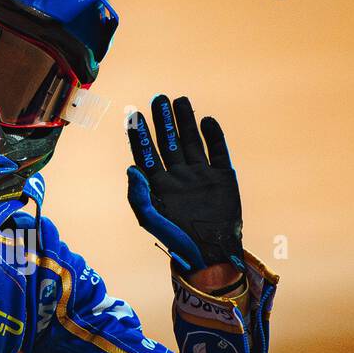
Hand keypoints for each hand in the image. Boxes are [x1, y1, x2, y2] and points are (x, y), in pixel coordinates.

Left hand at [126, 94, 243, 273]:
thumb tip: (130, 169)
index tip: (133, 116)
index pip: (146, 154)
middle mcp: (179, 176)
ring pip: (191, 141)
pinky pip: (218, 150)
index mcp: (159, 185)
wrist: (212, 253)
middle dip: (163, 121)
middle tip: (159, 99)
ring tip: (180, 100)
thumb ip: (139, 197)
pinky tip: (207, 121)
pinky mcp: (222, 176)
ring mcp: (201, 174)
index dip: (139, 135)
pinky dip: (213, 135)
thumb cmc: (177, 240)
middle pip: (168, 142)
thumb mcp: (152, 221)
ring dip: (186, 121)